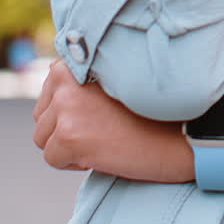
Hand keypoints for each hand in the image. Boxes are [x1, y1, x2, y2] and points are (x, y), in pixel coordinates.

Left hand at [33, 59, 192, 181]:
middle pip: (43, 116)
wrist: (180, 132)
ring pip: (43, 138)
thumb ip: (79, 80)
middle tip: (105, 125)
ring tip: (104, 136)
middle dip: (67, 128)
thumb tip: (52, 87)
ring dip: (69, 145)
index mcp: (74, 60)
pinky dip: (74, 163)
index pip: (51, 90)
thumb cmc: (150, 108)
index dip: (74, 108)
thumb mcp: (110, 80)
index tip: (101, 110)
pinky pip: (53, 158)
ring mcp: (66, 105)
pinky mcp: (68, 135)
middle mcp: (65, 77)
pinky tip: (103, 150)